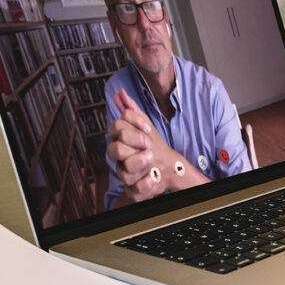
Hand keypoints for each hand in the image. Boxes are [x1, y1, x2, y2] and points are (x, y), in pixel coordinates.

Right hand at [106, 89, 207, 203]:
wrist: (169, 166)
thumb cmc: (154, 146)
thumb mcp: (145, 125)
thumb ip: (132, 110)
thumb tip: (121, 94)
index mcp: (119, 141)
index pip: (116, 127)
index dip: (134, 127)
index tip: (147, 130)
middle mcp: (119, 159)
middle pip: (115, 149)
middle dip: (137, 144)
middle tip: (149, 146)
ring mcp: (125, 174)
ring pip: (124, 170)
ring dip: (142, 162)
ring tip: (152, 160)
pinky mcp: (133, 191)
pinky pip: (135, 189)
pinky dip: (147, 183)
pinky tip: (153, 177)